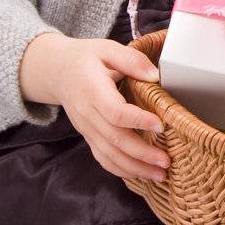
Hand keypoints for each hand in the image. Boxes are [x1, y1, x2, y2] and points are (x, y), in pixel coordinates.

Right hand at [19, 33, 170, 183]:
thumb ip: (131, 59)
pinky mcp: (88, 137)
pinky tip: (140, 174)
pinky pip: (103, 158)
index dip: (138, 121)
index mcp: (93, 90)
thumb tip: (155, 75)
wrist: (57, 72)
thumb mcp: (107, 48)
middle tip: (166, 161)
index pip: (115, 112)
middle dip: (142, 154)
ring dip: (135, 168)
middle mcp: (88, 114)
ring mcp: (87, 129)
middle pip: (115, 140)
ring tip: (160, 175)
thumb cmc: (85, 59)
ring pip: (109, 155)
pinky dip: (121, 170)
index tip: (161, 124)